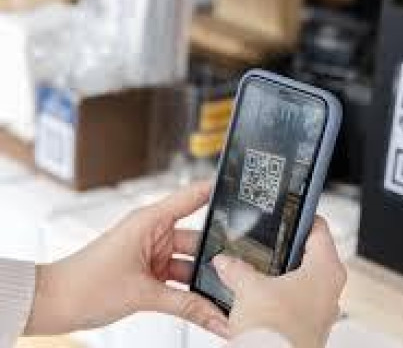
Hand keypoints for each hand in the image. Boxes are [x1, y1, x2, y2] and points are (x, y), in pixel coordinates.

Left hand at [24, 182, 228, 336]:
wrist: (53, 304)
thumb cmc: (84, 284)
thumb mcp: (143, 294)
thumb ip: (186, 306)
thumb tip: (216, 317)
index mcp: (150, 221)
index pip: (192, 197)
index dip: (216, 191)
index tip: (242, 192)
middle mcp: (154, 234)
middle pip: (197, 240)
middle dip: (217, 256)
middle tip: (243, 269)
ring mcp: (153, 254)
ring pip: (190, 264)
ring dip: (203, 280)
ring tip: (226, 293)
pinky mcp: (149, 273)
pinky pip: (178, 281)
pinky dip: (189, 293)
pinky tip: (206, 305)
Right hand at [214, 218, 346, 347]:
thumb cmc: (276, 332)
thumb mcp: (249, 289)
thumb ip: (236, 269)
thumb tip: (226, 262)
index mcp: (326, 269)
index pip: (319, 228)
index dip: (302, 216)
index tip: (289, 210)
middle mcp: (330, 289)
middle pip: (310, 255)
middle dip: (285, 248)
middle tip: (266, 240)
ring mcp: (320, 311)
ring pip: (301, 281)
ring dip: (279, 275)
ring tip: (255, 269)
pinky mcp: (307, 328)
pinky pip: (293, 303)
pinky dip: (277, 297)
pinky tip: (257, 298)